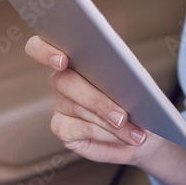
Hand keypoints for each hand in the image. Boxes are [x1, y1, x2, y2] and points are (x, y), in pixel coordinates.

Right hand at [24, 35, 152, 165]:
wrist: (144, 128)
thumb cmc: (138, 98)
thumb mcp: (137, 80)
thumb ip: (125, 72)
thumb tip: (124, 74)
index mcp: (75, 55)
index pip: (41, 46)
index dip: (45, 52)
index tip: (63, 61)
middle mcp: (62, 78)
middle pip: (66, 82)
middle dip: (98, 101)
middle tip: (122, 117)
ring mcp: (59, 104)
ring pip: (81, 110)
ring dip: (112, 124)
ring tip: (137, 133)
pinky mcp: (61, 127)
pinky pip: (82, 130)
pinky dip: (108, 135)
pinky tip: (125, 138)